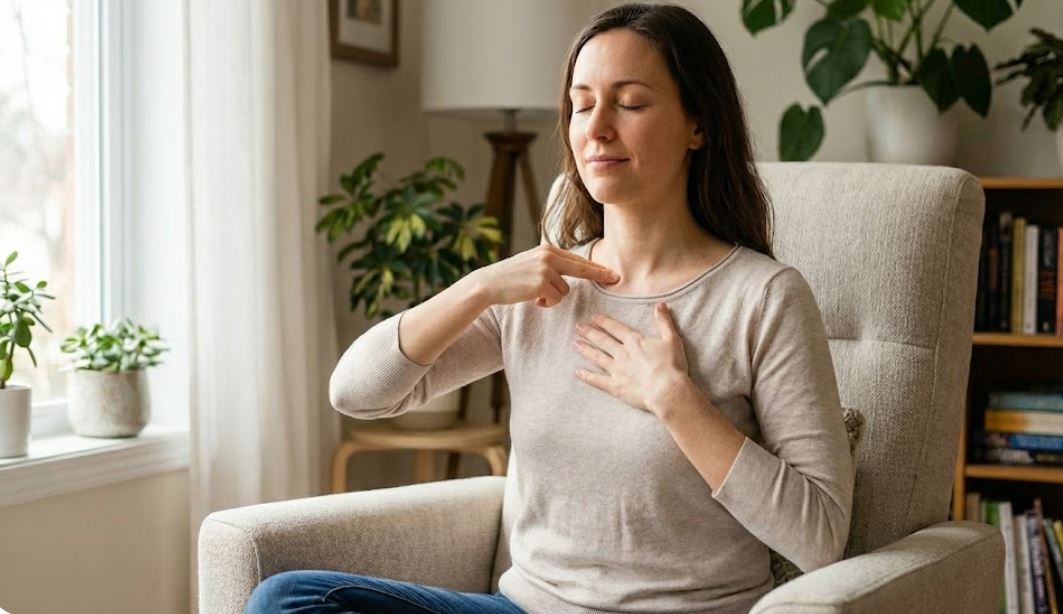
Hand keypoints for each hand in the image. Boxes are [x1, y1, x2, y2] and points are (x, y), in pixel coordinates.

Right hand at [472, 243, 620, 308]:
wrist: (488, 284)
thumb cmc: (511, 277)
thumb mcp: (532, 264)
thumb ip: (551, 265)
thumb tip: (572, 273)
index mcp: (547, 249)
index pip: (577, 259)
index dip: (596, 268)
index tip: (612, 273)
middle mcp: (548, 256)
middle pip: (582, 268)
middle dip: (599, 275)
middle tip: (617, 279)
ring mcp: (545, 269)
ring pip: (565, 290)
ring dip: (553, 297)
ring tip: (535, 294)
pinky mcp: (541, 283)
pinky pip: (555, 299)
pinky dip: (546, 303)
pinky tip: (532, 299)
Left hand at [572, 302, 689, 416]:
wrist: (666, 390)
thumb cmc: (671, 365)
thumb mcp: (671, 339)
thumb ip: (664, 322)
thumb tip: (660, 304)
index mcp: (634, 341)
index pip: (615, 328)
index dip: (604, 322)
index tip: (593, 317)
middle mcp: (622, 353)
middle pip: (602, 340)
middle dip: (590, 333)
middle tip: (578, 327)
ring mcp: (616, 370)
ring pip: (597, 357)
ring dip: (585, 350)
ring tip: (575, 344)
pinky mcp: (615, 386)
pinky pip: (597, 380)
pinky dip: (587, 376)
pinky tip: (578, 372)